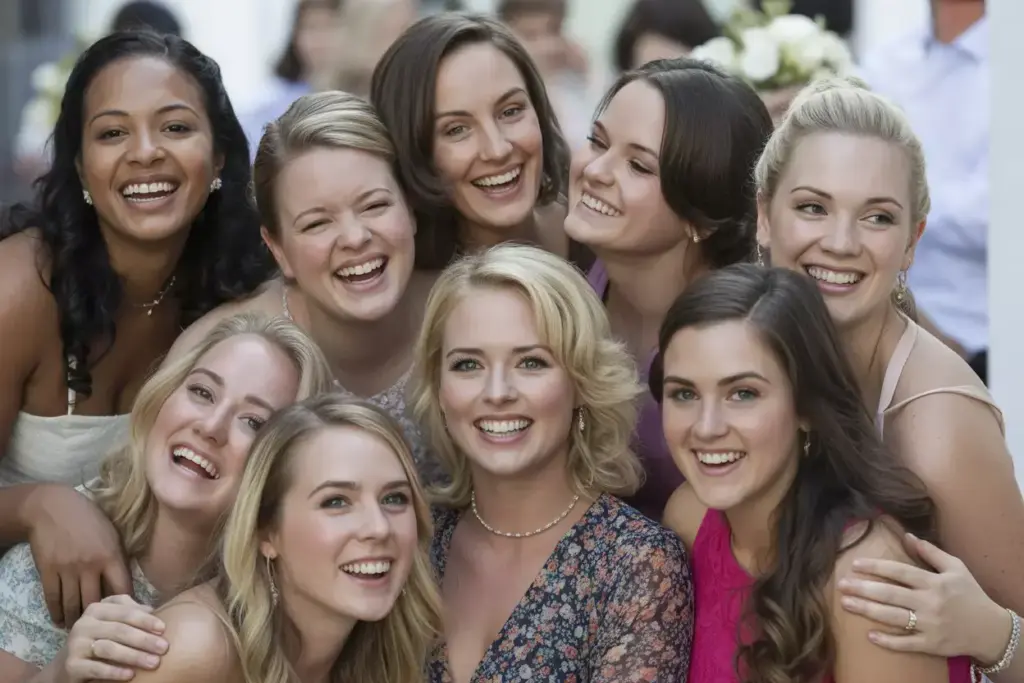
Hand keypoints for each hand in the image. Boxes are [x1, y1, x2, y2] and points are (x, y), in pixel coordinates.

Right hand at [26, 484, 131, 627]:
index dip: (129, 608)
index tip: (132, 620)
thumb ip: (119, 558)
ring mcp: (67, 569)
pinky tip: (60, 621)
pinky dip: (56, 613)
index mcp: (111, 556)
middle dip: (101, 620)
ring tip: (81, 629)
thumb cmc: (89, 518)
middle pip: (97, 603)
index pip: (123, 589)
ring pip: (73, 605)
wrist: (52, 507)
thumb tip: (127, 584)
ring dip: (76, 621)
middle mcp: (90, 566)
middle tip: (105, 632)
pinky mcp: (48, 571)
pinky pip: (53, 599)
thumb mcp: (112, 534)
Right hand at [60, 595, 166, 681]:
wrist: (70, 664)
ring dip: (134, 656)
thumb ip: (131, 612)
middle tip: (164, 648)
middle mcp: (84, 624)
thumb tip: (155, 609)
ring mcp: (75, 645)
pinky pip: (96, 668)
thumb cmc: (100, 639)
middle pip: (119, 630)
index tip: (163, 629)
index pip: (125, 612)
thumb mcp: (113, 622)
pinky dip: (115, 671)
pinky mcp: (71, 665)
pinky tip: (131, 675)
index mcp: (97, 609)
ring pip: (109, 648)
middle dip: (144, 639)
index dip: (145, 620)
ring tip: (154, 662)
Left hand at [837, 533, 1009, 661]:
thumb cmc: (970, 594)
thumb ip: (931, 552)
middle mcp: (929, 602)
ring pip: (893, 617)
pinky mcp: (932, 644)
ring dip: (867, 610)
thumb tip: (907, 535)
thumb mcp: (956, 568)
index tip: (854, 564)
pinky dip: (888, 641)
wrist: (990, 629)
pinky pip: (906, 643)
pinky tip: (870, 636)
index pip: (899, 572)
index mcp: (934, 582)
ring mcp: (930, 625)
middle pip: (890, 594)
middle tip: (840, 584)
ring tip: (845, 603)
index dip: (876, 567)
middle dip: (863, 588)